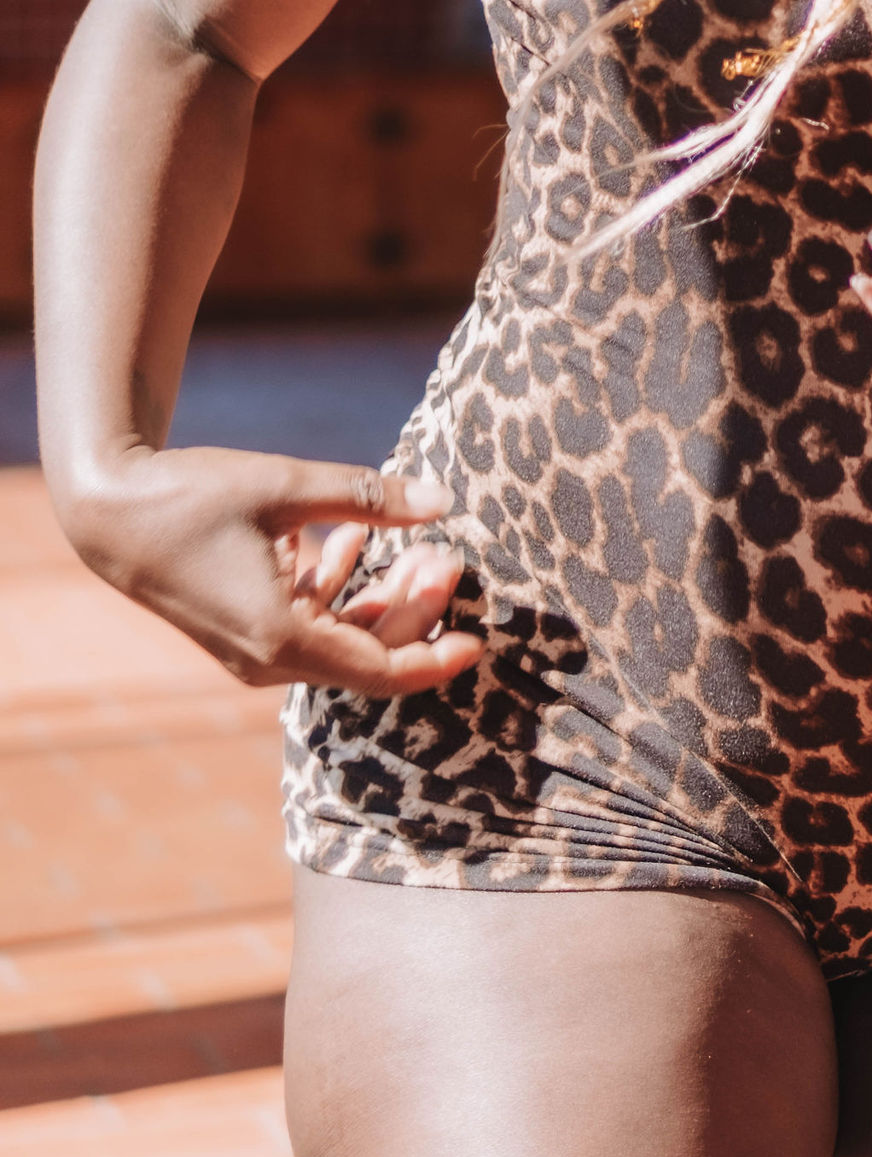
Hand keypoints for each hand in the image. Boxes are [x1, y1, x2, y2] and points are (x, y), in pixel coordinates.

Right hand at [68, 448, 484, 694]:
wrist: (109, 513)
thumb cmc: (193, 496)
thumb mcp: (286, 486)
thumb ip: (369, 496)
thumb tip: (443, 502)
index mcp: (279, 638)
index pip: (378, 671)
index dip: (433, 659)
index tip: (478, 639)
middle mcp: (266, 659)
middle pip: (365, 653)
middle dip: (414, 608)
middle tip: (449, 558)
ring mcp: (251, 649)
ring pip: (339, 636)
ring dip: (379, 593)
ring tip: (418, 544)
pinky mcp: (241, 628)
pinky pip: (306, 621)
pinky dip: (336, 586)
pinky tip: (350, 537)